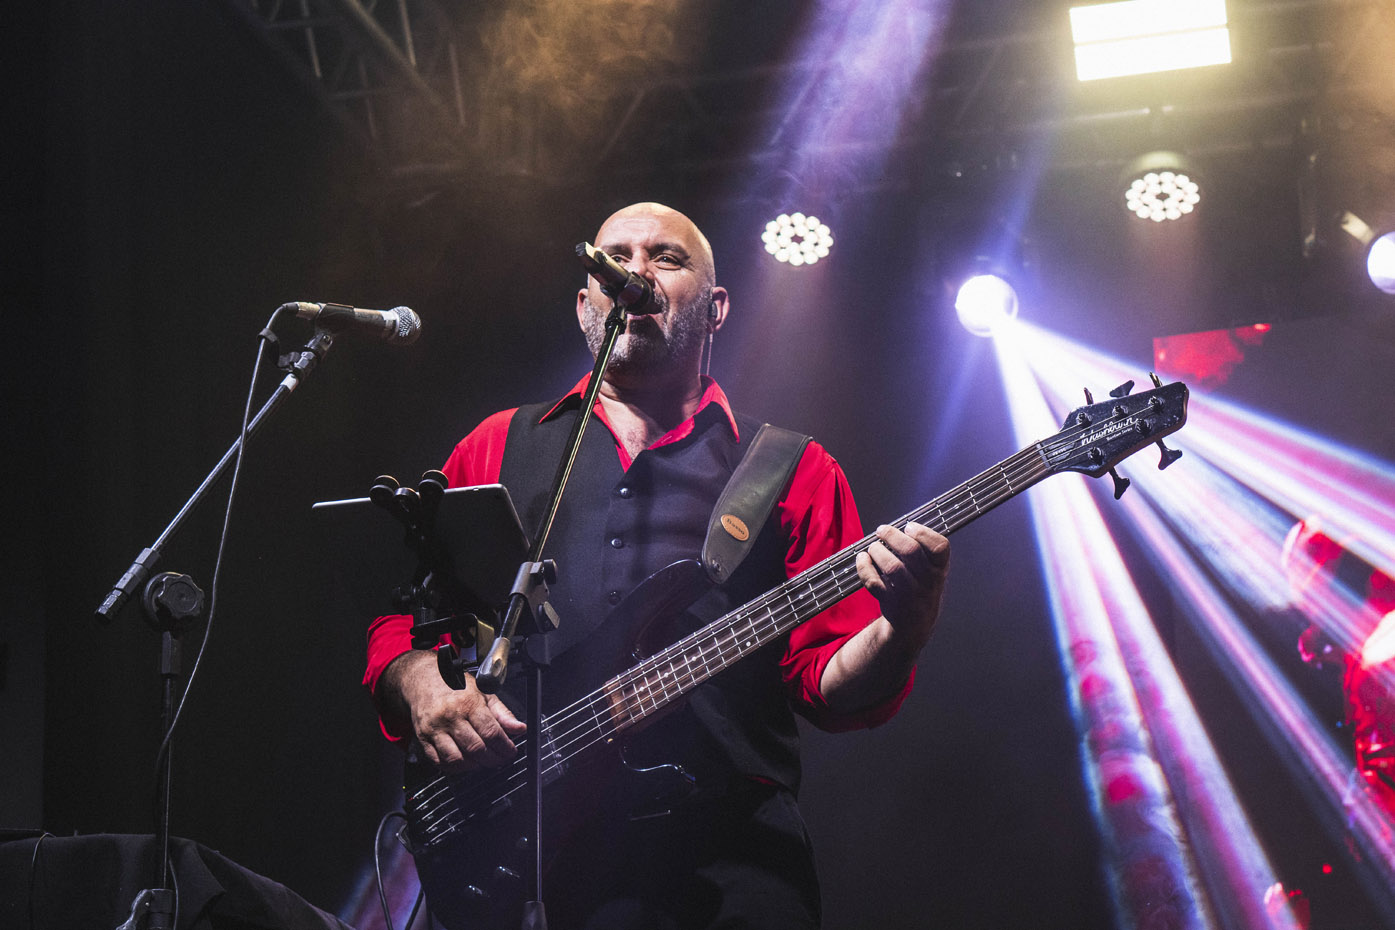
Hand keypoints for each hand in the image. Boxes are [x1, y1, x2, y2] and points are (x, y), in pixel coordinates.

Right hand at [390, 650, 527, 770]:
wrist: (424, 680)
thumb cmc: (455, 686)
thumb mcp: (484, 693)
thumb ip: (503, 713)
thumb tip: (520, 728)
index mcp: (468, 703)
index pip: (491, 732)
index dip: (505, 747)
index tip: (510, 752)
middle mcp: (450, 717)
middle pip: (476, 749)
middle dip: (493, 759)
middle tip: (500, 759)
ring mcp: (435, 729)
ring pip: (457, 759)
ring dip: (474, 766)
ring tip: (482, 761)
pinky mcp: (423, 738)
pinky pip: (439, 762)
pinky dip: (454, 768)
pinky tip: (464, 761)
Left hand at [855, 521, 949, 647]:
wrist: (914, 623)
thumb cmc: (919, 587)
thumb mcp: (931, 570)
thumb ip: (921, 550)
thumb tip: (895, 527)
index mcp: (940, 569)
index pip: (940, 547)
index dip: (923, 532)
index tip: (908, 527)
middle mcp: (928, 582)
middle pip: (911, 552)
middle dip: (892, 535)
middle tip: (881, 530)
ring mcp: (909, 594)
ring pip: (892, 567)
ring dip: (877, 551)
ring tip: (873, 547)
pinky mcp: (891, 602)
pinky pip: (874, 582)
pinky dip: (864, 567)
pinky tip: (862, 559)